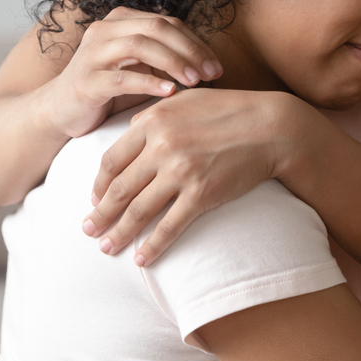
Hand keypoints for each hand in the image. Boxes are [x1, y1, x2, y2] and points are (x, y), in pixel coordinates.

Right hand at [39, 7, 221, 138]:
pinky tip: (169, 91)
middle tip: (211, 73)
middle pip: (156, 28)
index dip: (196, 42)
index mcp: (121, 20)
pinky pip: (120, 78)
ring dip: (172, 62)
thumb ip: (166, 58)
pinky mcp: (85, 80)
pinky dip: (148, 82)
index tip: (216, 66)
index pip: (167, 23)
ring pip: (138, 45)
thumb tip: (209, 64)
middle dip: (189, 49)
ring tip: (194, 81)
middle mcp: (105, 29)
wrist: (61, 110)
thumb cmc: (109, 88)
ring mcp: (92, 53)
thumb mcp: (141, 67)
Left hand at [82, 87, 295, 263]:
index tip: (94, 199)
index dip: (98, 185)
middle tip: (88, 231)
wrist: (271, 128)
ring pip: (138, 211)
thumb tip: (129, 133)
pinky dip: (152, 246)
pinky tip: (141, 259)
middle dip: (99, 214)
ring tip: (106, 249)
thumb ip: (153, 115)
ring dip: (118, 234)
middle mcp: (162, 146)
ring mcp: (181, 171)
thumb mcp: (186, 101)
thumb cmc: (230, 110)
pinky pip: (169, 227)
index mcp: (153, 121)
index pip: (112, 159)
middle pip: (119, 189)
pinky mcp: (201, 194)